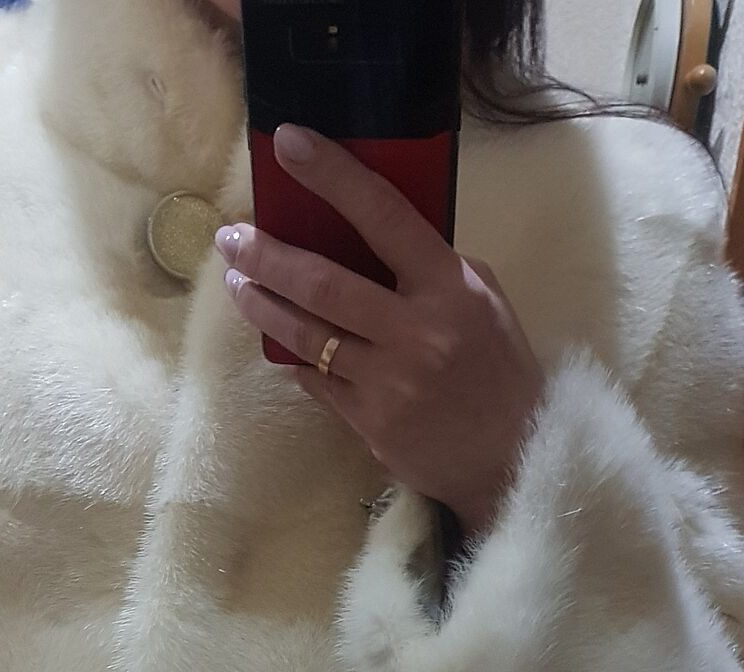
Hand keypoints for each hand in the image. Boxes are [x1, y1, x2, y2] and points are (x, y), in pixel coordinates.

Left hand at [216, 124, 545, 536]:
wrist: (512, 456)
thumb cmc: (497, 370)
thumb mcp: (483, 301)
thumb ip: (431, 268)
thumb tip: (369, 234)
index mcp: (450, 288)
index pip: (383, 216)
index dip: (334, 176)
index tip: (290, 143)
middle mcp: (416, 332)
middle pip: (322, 284)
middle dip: (266, 257)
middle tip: (231, 239)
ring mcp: (388, 381)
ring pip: (307, 335)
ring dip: (262, 306)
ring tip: (238, 284)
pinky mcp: (368, 422)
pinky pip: (316, 380)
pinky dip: (295, 357)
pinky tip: (280, 341)